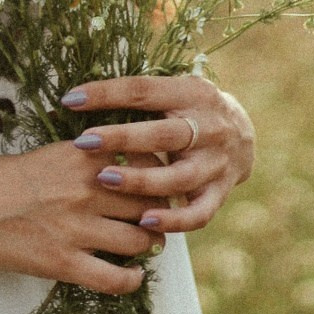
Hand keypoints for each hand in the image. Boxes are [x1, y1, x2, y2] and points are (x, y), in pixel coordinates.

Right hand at [0, 136, 170, 294]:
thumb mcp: (47, 154)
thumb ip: (85, 161)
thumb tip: (120, 169)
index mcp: (83, 157)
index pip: (146, 161)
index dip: (161, 174)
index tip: (162, 182)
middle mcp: (87, 190)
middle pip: (149, 202)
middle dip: (159, 212)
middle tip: (159, 218)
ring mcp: (77, 228)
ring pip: (139, 241)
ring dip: (149, 246)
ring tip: (146, 246)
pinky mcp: (64, 263)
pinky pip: (114, 279)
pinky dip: (130, 281)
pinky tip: (133, 278)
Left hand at [63, 74, 254, 236]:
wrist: (243, 135)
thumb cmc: (188, 111)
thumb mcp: (170, 92)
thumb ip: (133, 98)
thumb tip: (70, 100)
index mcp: (191, 93)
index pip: (144, 91)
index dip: (106, 93)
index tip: (71, 100)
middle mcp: (209, 127)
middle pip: (163, 134)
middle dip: (122, 138)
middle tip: (84, 142)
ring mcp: (216, 163)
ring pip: (178, 177)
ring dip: (141, 180)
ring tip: (104, 180)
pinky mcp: (220, 193)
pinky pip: (198, 213)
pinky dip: (173, 220)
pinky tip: (144, 222)